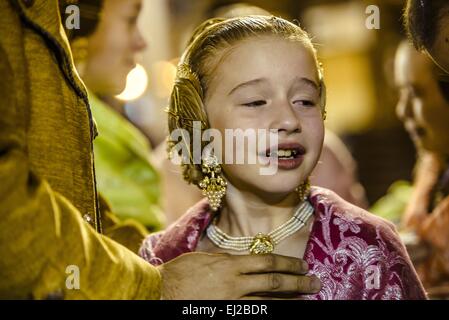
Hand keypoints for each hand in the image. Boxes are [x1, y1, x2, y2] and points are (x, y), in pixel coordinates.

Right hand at [157, 252, 320, 299]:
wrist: (160, 291)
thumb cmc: (181, 271)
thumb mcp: (206, 257)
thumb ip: (228, 259)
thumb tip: (245, 260)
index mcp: (231, 264)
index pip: (267, 262)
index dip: (288, 263)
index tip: (302, 265)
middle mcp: (236, 283)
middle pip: (273, 282)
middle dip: (297, 281)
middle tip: (315, 281)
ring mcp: (232, 301)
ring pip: (268, 300)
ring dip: (289, 299)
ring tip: (306, 297)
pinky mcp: (226, 313)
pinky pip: (253, 312)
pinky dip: (268, 309)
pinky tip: (280, 308)